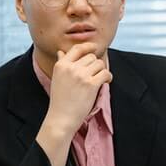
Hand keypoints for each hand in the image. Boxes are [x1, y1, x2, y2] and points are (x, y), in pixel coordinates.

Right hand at [36, 46, 111, 165]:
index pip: (77, 48)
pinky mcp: (91, 84)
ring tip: (101, 79)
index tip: (95, 48)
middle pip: (91, 57)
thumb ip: (61, 64)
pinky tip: (106, 82)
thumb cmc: (60, 101)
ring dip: (102, 71)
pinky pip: (105, 73)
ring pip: (99, 64)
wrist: (61, 119)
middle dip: (96, 65)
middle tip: (96, 74)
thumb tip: (61, 52)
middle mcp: (71, 68)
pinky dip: (108, 77)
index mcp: (61, 65)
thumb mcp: (57, 79)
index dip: (88, 46)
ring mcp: (81, 75)